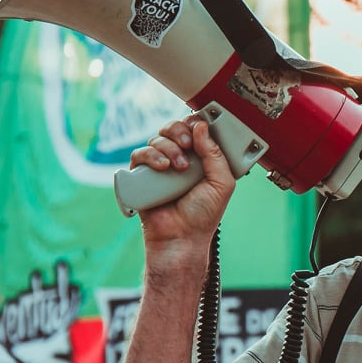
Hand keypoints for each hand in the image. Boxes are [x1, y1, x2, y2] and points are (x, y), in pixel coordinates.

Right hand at [129, 117, 237, 261]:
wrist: (181, 238)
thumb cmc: (202, 216)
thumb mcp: (221, 183)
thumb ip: (215, 154)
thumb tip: (201, 127)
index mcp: (200, 159)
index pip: (194, 130)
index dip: (195, 124)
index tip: (199, 128)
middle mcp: (179, 160)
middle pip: (173, 128)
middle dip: (180, 131)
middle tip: (188, 145)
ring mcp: (159, 167)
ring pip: (157, 139)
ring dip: (169, 147)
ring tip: (178, 167)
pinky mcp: (142, 176)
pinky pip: (140, 154)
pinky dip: (150, 155)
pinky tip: (163, 167)